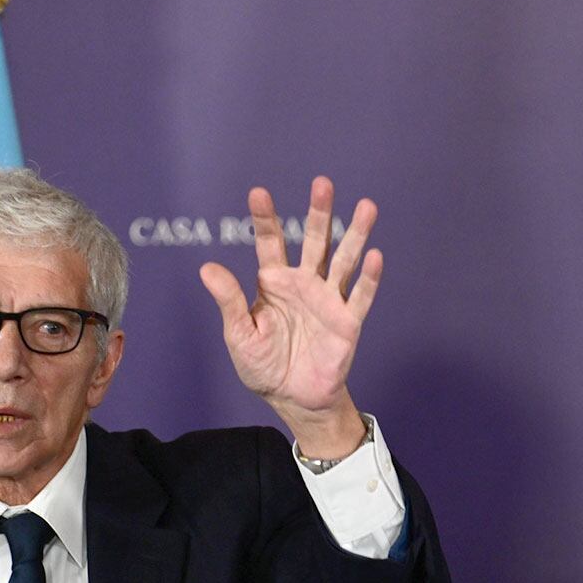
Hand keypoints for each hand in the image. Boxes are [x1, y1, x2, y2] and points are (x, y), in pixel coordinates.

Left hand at [199, 176, 382, 456]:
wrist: (294, 399)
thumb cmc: (263, 366)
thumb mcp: (239, 334)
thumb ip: (229, 301)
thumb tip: (206, 267)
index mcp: (275, 284)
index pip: (270, 243)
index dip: (265, 219)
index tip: (259, 193)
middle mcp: (304, 284)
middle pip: (315, 241)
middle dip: (319, 213)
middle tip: (322, 184)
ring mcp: (328, 301)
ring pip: (344, 260)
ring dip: (355, 234)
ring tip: (366, 206)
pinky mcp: (347, 322)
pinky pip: (359, 296)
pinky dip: (368, 277)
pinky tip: (375, 256)